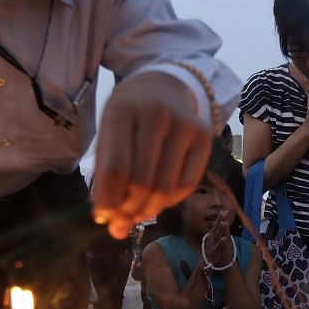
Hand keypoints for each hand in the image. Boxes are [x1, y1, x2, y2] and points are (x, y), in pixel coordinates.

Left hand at [92, 72, 212, 238]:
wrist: (162, 85)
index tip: (103, 217)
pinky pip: (187, 184)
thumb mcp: (108, 133)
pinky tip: (159, 201)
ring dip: (149, 210)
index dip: (108, 201)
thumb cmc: (128, 115)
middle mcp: (156, 115)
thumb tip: (106, 219)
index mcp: (123, 111)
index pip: (115, 170)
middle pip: (141, 182)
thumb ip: (104, 174)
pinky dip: (170, 201)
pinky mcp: (204, 136)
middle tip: (121, 223)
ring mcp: (184, 125)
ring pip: (165, 187)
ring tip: (138, 215)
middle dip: (128, 210)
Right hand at [204, 210, 231, 265]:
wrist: (207, 260)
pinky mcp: (215, 249)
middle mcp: (212, 237)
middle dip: (220, 220)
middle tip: (223, 213)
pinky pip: (218, 245)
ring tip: (224, 223)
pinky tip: (224, 238)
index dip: (220, 218)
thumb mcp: (214, 238)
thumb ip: (217, 230)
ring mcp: (213, 243)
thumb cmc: (212, 247)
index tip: (224, 211)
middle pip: (217, 227)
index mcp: (212, 234)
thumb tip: (221, 222)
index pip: (216, 224)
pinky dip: (221, 242)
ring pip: (217, 235)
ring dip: (221, 229)